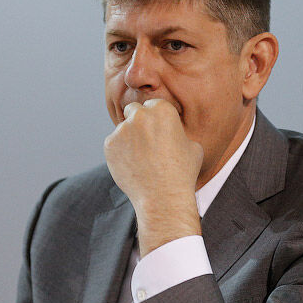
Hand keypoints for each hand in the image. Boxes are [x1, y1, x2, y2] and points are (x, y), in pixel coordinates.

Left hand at [104, 98, 202, 254]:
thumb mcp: (192, 146)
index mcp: (162, 110)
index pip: (152, 105)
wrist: (163, 197)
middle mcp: (140, 115)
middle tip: (143, 141)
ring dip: (128, 140)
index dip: (154, 118)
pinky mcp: (109, 145)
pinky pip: (114, 145)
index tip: (156, 130)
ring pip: (123, 130)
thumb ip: (177, 132)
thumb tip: (172, 131)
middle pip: (133, 111)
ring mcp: (122, 130)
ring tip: (141, 161)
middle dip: (137, 122)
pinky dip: (119, 153)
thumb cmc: (182, 173)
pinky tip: (132, 167)